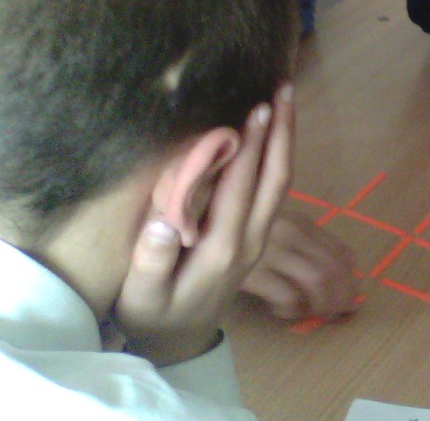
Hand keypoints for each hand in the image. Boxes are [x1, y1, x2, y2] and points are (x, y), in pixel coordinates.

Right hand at [115, 85, 293, 366]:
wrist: (178, 340)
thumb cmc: (153, 313)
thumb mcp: (143, 296)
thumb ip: (153, 260)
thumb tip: (165, 222)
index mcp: (222, 249)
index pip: (242, 187)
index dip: (252, 147)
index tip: (257, 108)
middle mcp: (249, 240)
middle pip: (276, 179)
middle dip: (282, 132)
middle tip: (284, 87)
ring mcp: (257, 238)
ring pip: (281, 183)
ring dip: (286, 140)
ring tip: (286, 99)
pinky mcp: (255, 235)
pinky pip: (274, 190)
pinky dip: (278, 156)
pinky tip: (274, 133)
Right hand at [241, 210, 360, 320]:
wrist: (198, 231)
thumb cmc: (242, 231)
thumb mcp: (279, 229)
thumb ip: (306, 243)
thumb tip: (346, 270)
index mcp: (301, 222)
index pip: (341, 252)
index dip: (352, 279)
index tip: (354, 298)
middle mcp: (290, 233)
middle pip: (332, 269)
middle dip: (342, 297)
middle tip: (340, 315)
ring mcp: (271, 250)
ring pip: (316, 282)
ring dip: (322, 305)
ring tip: (316, 315)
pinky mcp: (250, 271)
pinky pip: (286, 296)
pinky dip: (292, 309)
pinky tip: (282, 310)